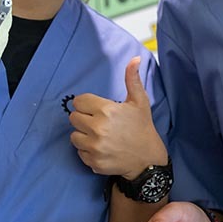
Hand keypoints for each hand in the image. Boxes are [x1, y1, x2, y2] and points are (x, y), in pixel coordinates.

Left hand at [69, 57, 166, 178]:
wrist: (148, 159)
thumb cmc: (142, 127)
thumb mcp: (139, 101)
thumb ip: (132, 79)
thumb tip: (134, 59)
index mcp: (106, 110)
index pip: (78, 102)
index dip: (86, 104)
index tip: (95, 109)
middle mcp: (98, 128)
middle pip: (73, 118)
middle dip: (84, 119)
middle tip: (99, 123)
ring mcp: (95, 147)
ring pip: (74, 136)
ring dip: (83, 135)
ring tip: (99, 136)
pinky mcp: (93, 162)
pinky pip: (79, 152)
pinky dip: (87, 150)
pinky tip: (101, 148)